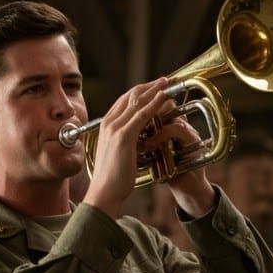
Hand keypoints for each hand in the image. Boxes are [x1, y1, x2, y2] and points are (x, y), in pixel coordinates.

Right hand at [84, 78, 176, 217]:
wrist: (104, 191)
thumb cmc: (113, 178)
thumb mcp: (121, 154)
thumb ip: (128, 142)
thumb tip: (140, 139)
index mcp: (107, 125)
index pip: (125, 100)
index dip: (141, 91)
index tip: (155, 87)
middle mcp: (109, 122)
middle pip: (131, 95)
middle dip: (149, 86)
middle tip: (165, 80)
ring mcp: (115, 128)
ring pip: (137, 102)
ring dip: (154, 90)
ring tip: (168, 83)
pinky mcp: (123, 136)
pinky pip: (142, 114)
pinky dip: (154, 103)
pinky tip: (164, 97)